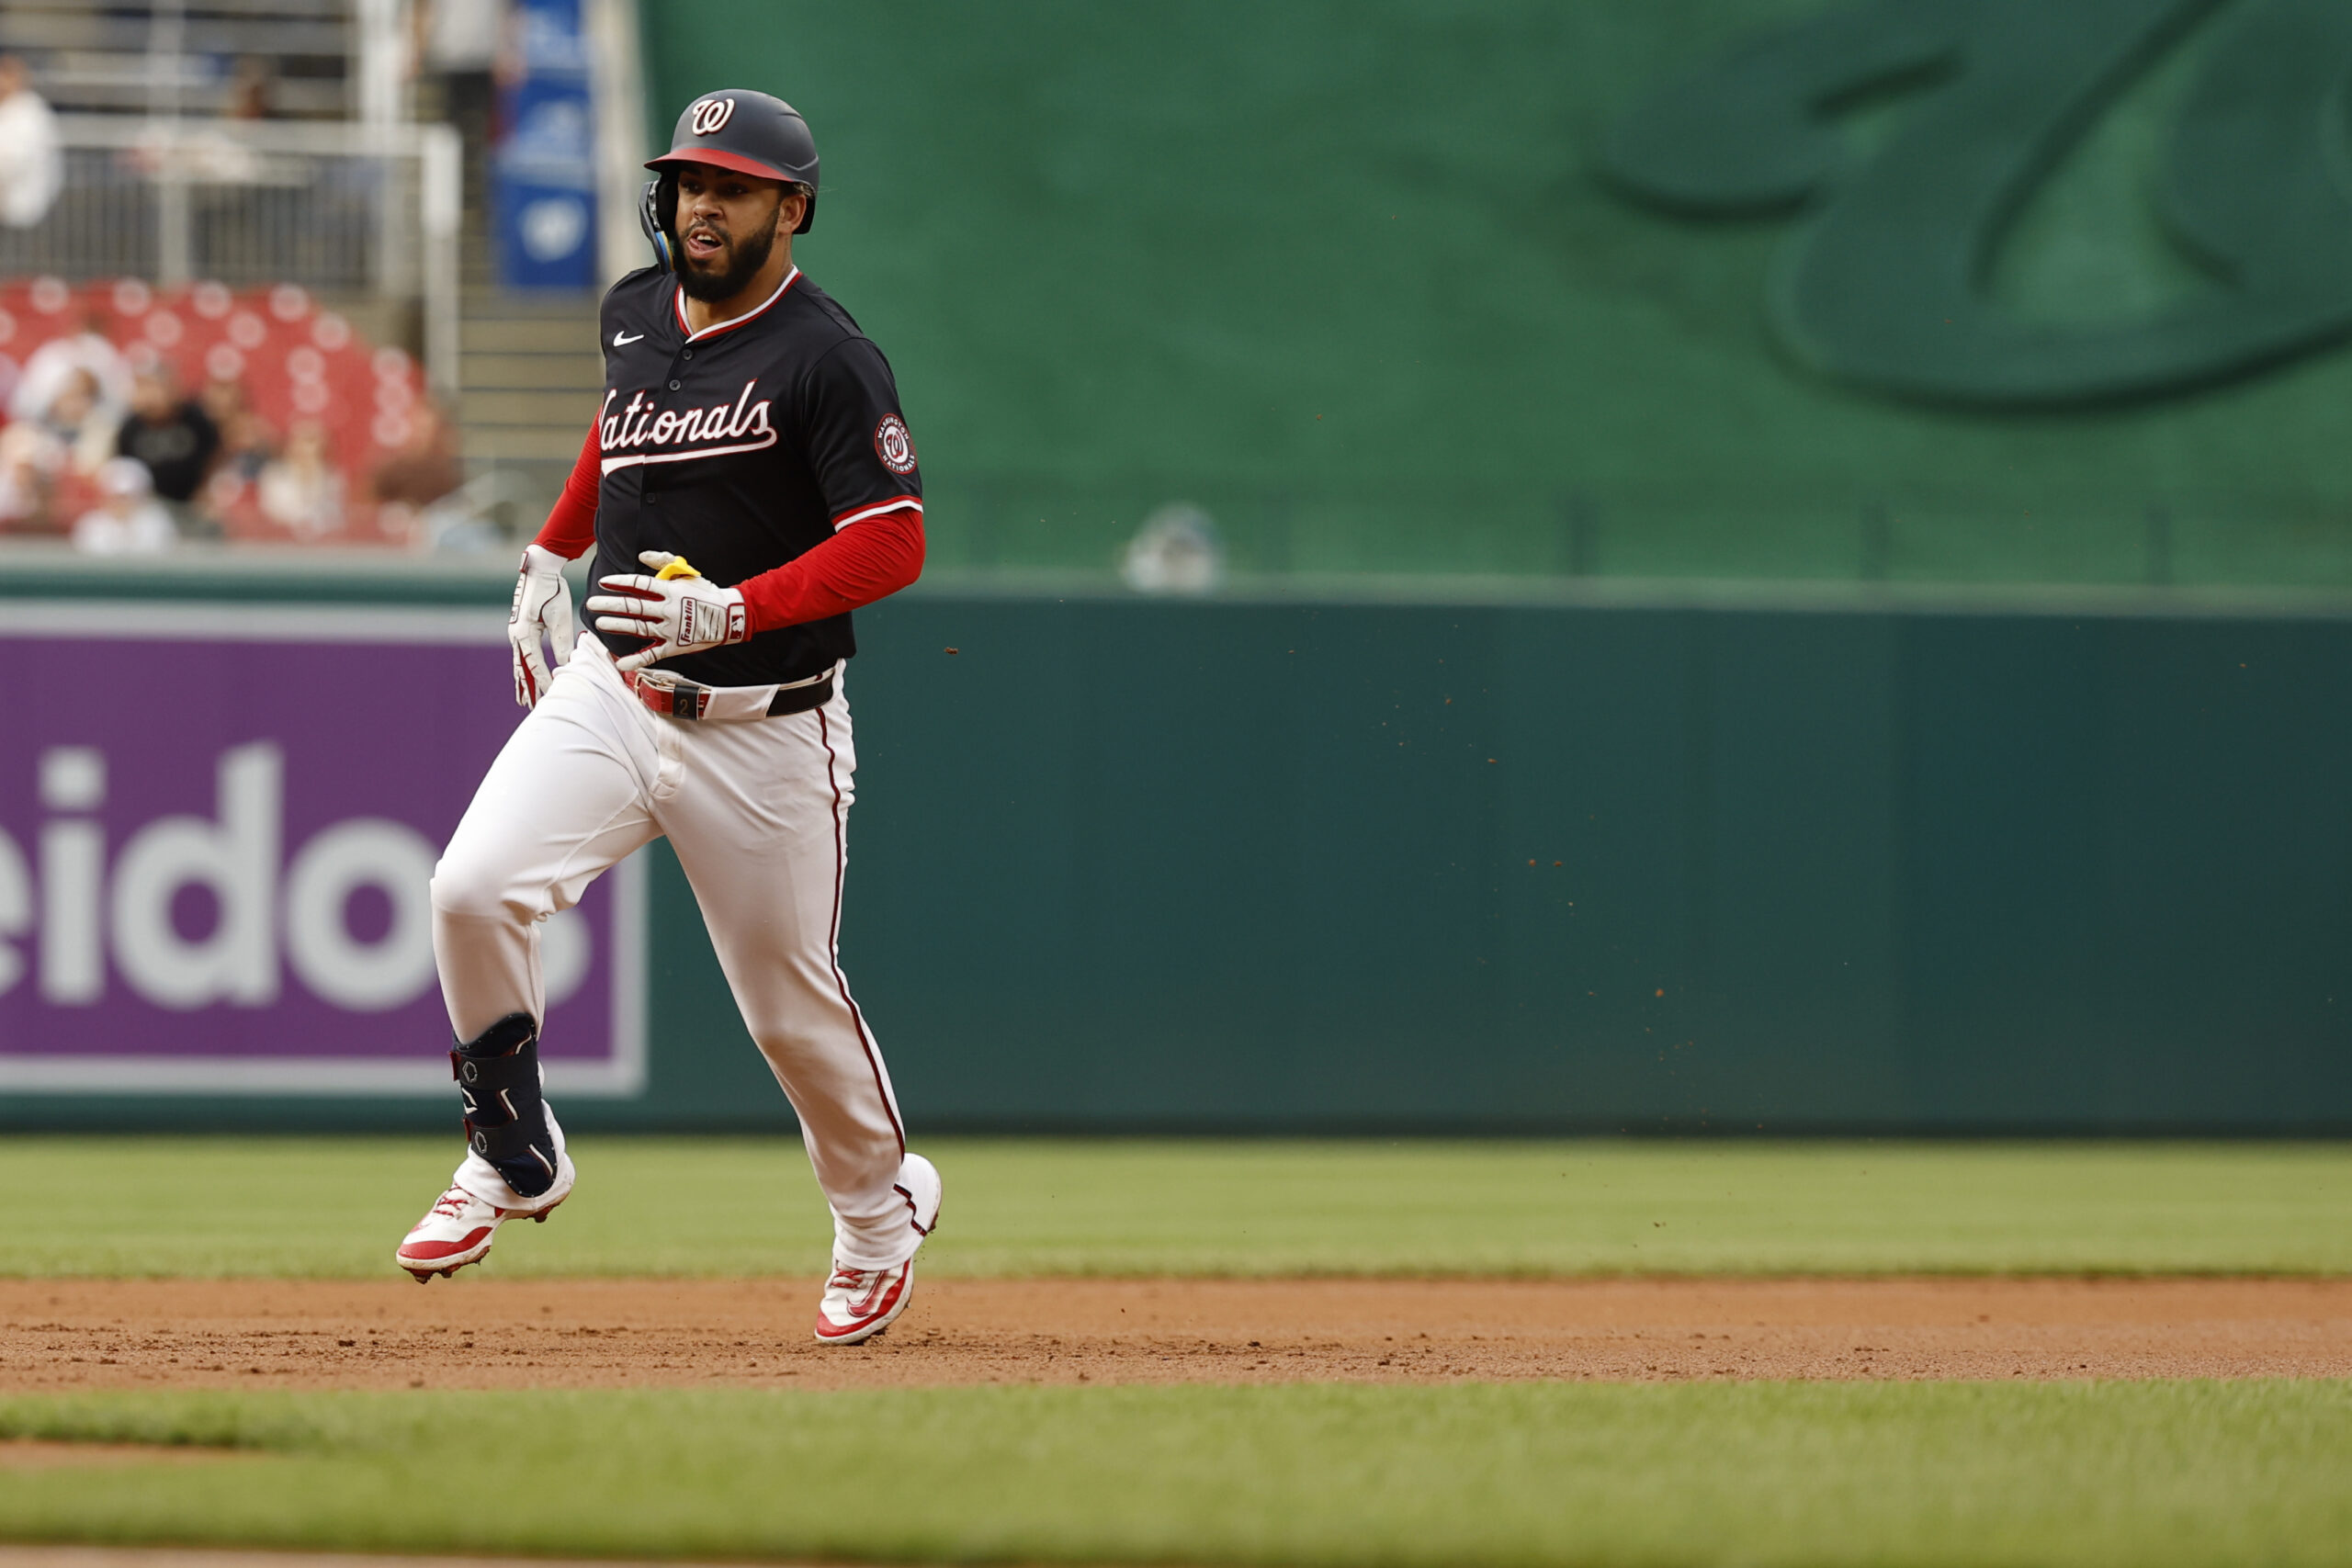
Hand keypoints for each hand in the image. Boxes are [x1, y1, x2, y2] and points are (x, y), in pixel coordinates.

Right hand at [508, 544, 576, 708]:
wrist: (539, 569)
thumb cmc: (552, 591)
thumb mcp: (560, 617)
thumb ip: (562, 642)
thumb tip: (567, 665)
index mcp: (524, 634)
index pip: (535, 666)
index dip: (543, 682)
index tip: (552, 696)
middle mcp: (516, 636)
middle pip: (522, 669)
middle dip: (528, 689)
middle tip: (532, 708)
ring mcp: (516, 633)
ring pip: (518, 664)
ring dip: (522, 682)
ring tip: (524, 700)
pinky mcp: (520, 629)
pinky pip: (521, 655)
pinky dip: (523, 669)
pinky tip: (526, 677)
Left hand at [585, 550, 748, 673]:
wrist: (730, 616)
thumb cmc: (706, 592)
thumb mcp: (687, 572)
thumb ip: (663, 561)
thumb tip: (641, 556)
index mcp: (670, 590)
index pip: (639, 584)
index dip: (620, 582)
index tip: (604, 582)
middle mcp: (668, 609)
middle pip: (634, 606)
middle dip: (610, 604)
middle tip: (592, 604)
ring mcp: (671, 629)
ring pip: (639, 628)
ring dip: (618, 625)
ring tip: (600, 623)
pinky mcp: (675, 646)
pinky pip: (653, 654)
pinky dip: (637, 659)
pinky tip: (620, 663)